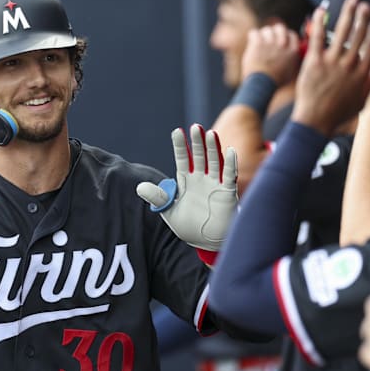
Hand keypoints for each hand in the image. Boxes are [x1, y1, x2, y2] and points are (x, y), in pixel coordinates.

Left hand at [136, 124, 237, 250]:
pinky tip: (229, 151)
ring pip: (214, 162)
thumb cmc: (189, 226)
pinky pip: (229, 176)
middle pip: (199, 156)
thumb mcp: (169, 212)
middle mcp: (201, 179)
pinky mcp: (227, 193)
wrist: (207, 243)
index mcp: (186, 181)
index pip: (182, 159)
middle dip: (197, 142)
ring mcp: (215, 184)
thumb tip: (139, 187)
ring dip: (213, 148)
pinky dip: (230, 164)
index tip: (177, 131)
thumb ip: (158, 198)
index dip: (180, 146)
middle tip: (194, 127)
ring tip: (210, 133)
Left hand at [241, 23, 300, 85]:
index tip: (279, 40)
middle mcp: (283, 44)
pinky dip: (252, 36)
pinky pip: (254, 32)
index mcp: (293, 51)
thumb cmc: (275, 81)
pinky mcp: (258, 44)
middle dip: (274, 31)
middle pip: (280, 28)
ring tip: (258, 42)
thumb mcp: (291, 72)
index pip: (291, 34)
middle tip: (268, 37)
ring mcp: (270, 43)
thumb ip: (293, 61)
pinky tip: (251, 41)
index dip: (284, 36)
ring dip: (262, 35)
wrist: (262, 85)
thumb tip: (294, 55)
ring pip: (266, 30)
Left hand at [293, 0, 369, 135]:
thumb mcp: (359, 102)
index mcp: (361, 73)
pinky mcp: (314, 62)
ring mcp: (331, 62)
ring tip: (351, 2)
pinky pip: (317, 38)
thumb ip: (368, 86)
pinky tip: (320, 12)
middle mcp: (349, 64)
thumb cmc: (336, 115)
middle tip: (365, 6)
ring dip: (348, 14)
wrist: (315, 121)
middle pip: (359, 35)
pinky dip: (318, 23)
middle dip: (363, 18)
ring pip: (342, 32)